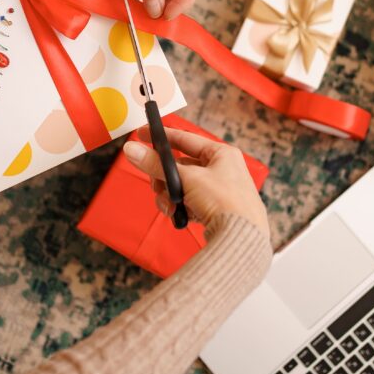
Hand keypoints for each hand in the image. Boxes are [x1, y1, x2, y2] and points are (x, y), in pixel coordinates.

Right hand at [123, 127, 269, 237]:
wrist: (241, 238)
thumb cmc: (225, 202)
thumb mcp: (187, 178)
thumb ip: (157, 165)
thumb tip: (132, 150)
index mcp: (222, 154)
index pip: (186, 139)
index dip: (162, 137)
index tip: (142, 135)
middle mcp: (223, 170)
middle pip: (181, 166)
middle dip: (165, 178)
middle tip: (156, 184)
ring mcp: (220, 191)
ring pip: (182, 187)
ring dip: (171, 196)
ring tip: (170, 205)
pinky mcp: (216, 210)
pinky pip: (189, 203)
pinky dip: (181, 208)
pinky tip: (180, 215)